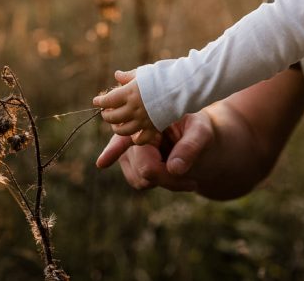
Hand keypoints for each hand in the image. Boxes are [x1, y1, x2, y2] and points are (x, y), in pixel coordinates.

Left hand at [93, 70, 160, 145]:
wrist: (185, 86)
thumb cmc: (165, 75)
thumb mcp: (145, 72)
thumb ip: (129, 76)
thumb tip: (117, 76)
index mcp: (129, 92)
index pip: (107, 100)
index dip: (100, 101)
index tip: (97, 101)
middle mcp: (134, 108)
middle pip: (111, 117)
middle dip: (106, 114)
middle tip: (107, 111)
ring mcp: (143, 120)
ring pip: (122, 130)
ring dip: (116, 127)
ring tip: (117, 123)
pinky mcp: (153, 128)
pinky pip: (139, 139)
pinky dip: (135, 138)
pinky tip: (134, 133)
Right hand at [95, 110, 216, 191]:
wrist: (195, 139)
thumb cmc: (197, 129)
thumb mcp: (201, 131)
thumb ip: (190, 146)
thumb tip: (174, 168)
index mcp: (146, 119)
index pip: (130, 136)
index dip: (114, 149)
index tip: (102, 162)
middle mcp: (130, 132)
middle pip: (144, 167)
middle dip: (168, 178)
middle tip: (192, 184)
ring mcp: (126, 150)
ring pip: (141, 178)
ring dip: (165, 181)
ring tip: (185, 174)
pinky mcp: (129, 164)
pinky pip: (139, 182)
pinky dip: (159, 183)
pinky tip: (171, 172)